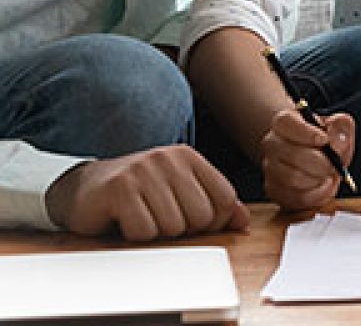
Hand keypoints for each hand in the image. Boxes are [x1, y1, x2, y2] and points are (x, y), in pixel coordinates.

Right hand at [45, 145, 248, 241]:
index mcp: (188, 157)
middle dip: (183, 229)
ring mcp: (143, 171)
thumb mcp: (179, 192)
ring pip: (174, 226)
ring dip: (157, 233)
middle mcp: (168, 158)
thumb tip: (243, 221)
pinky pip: (144, 231)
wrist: (85, 189)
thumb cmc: (139, 193)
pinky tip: (125, 220)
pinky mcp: (120, 189)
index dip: (213, 221)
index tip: (191, 221)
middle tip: (160, 218)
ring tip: (143, 217)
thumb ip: (214, 204)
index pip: (224, 198)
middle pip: (201, 215)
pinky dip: (136, 235)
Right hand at [261, 108, 354, 210]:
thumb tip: (337, 140)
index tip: (324, 139)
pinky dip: (316, 194)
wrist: (317, 161)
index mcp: (285, 121)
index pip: (285, 122)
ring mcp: (270, 167)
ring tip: (328, 175)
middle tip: (334, 165)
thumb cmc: (326, 142)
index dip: (306, 132)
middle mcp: (272, 143)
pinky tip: (322, 186)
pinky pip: (295, 196)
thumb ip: (341, 127)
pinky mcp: (273, 189)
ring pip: (293, 178)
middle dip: (320, 162)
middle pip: (292, 154)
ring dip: (318, 179)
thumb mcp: (338, 127)